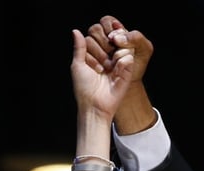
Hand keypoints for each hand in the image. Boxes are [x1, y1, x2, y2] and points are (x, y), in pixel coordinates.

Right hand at [84, 15, 152, 82]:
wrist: (128, 83)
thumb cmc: (137, 65)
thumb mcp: (145, 49)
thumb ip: (136, 38)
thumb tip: (116, 37)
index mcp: (116, 31)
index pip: (107, 21)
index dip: (111, 30)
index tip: (116, 42)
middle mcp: (103, 37)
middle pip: (95, 29)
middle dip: (105, 43)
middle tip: (113, 55)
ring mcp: (94, 47)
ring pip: (89, 40)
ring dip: (99, 53)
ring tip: (109, 65)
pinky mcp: (87, 57)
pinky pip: (83, 53)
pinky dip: (92, 61)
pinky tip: (101, 69)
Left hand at [84, 16, 156, 134]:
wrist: (94, 106)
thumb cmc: (83, 88)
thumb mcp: (77, 65)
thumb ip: (79, 47)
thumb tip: (76, 31)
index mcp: (97, 56)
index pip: (98, 38)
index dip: (94, 45)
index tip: (89, 61)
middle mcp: (108, 59)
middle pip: (110, 40)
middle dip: (103, 50)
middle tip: (98, 66)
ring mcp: (118, 64)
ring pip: (120, 46)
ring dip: (111, 57)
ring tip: (105, 69)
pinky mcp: (127, 71)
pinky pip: (127, 57)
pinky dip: (120, 62)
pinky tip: (113, 72)